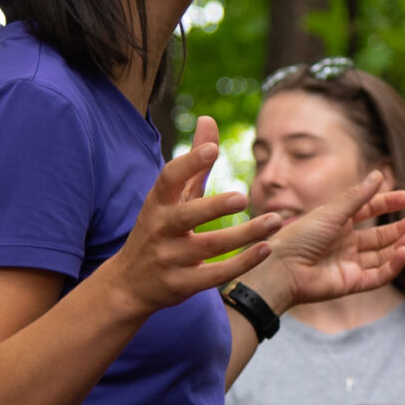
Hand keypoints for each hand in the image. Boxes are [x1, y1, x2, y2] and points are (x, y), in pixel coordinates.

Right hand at [103, 117, 284, 313]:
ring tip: (274, 221)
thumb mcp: (171, 197)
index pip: (168, 178)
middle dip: (214, 206)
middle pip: (187, 216)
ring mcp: (169, 259)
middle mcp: (160, 229)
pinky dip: (242, 263)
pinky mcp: (182, 284)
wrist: (129, 283)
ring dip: (244, 235)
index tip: (213, 148)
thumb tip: (208, 119)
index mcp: (157, 203)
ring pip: (209, 246)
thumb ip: (194, 162)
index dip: (189, 162)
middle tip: (243, 197)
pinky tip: (266, 249)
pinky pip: (215, 274)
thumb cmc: (158, 230)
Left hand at [251, 168, 404, 313]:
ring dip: (400, 246)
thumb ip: (357, 197)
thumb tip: (379, 174)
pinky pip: (378, 275)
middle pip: (379, 235)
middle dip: (400, 228)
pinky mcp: (351, 283)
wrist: (282, 269)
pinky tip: (404, 252)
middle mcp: (344, 243)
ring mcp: (349, 264)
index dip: (389, 203)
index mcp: (337, 222)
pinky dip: (393, 265)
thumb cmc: (300, 236)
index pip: (369, 210)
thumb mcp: (331, 212)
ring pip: (382, 256)